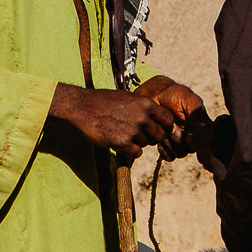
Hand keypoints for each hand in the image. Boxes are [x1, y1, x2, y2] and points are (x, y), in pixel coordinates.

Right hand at [48, 83, 175, 161]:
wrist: (84, 107)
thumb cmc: (105, 101)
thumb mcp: (129, 98)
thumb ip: (144, 107)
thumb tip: (158, 118)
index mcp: (146, 104)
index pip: (168, 120)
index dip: (164, 126)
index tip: (157, 128)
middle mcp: (142, 117)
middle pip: (160, 135)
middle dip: (152, 137)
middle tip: (141, 135)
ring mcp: (133, 130)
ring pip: (146, 144)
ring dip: (138, 142)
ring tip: (123, 134)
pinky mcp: (122, 142)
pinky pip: (136, 153)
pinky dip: (131, 151)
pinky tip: (121, 144)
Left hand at [135, 75, 208, 159]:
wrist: (157, 96)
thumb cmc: (175, 95)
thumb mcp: (188, 99)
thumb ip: (196, 111)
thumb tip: (202, 127)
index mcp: (201, 126)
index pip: (205, 139)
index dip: (197, 138)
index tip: (188, 129)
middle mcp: (192, 135)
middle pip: (191, 149)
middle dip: (181, 140)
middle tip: (173, 128)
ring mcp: (179, 142)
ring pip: (180, 153)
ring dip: (171, 144)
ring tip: (165, 132)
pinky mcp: (167, 145)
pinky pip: (169, 156)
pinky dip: (164, 151)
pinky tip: (160, 141)